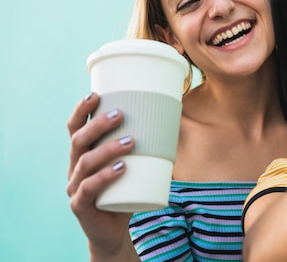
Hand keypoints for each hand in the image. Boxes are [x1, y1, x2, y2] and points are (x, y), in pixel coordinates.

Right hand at [66, 93, 137, 259]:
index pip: (75, 128)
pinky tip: (121, 169)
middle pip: (78, 141)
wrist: (115, 230)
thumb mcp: (134, 164)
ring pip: (85, 163)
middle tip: (120, 114)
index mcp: (82, 154)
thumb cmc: (125, 190)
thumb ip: (146, 145)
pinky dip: (104, 178)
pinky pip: (89, 190)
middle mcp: (74, 168)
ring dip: (108, 149)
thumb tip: (174, 116)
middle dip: (97, 125)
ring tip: (131, 141)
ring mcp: (75, 188)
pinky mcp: (80, 206)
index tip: (95, 94)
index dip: (81, 110)